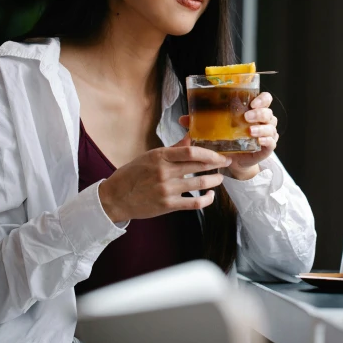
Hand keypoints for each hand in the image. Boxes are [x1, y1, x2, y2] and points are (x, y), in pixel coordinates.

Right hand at [98, 135, 231, 221]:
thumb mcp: (150, 156)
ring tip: (220, 178)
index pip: (190, 151)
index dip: (209, 153)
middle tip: (226, 162)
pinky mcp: (168, 205)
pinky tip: (210, 196)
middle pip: (198, 166)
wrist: (115, 197)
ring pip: (199, 184)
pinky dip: (206, 200)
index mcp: (160, 156)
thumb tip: (191, 137)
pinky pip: (193, 203)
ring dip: (214, 181)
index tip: (219, 153)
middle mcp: (164, 172)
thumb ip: (173, 149)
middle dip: (216, 164)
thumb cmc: (132, 174)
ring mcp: (166, 189)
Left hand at [178, 92, 278, 180]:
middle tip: (246, 116)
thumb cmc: (227, 141)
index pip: (265, 99)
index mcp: (253, 111)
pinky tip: (258, 140)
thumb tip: (182, 119)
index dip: (262, 98)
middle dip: (259, 112)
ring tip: (250, 130)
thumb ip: (202, 123)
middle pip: (268, 112)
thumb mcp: (215, 130)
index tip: (252, 102)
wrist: (233, 161)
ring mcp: (267, 134)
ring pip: (271, 126)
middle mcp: (263, 121)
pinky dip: (266, 140)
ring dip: (261, 127)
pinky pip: (272, 142)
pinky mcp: (267, 147)